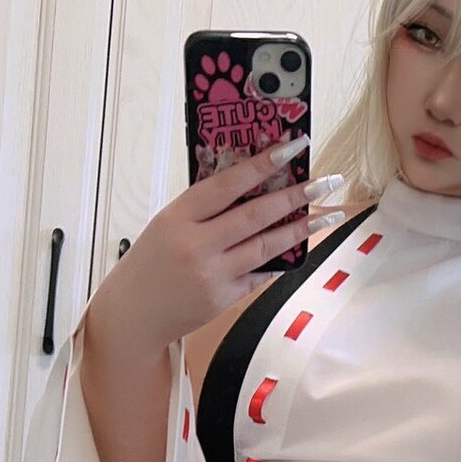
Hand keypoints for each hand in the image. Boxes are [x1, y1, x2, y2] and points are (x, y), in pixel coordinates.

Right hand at [91, 133, 338, 360]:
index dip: (262, 164)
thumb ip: (204, 206)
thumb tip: (250, 183)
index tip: (291, 148)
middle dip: (295, 196)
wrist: (134, 313)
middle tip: (324, 182)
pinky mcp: (225, 298)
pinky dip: (279, 258)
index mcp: (178, 216)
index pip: (227, 184)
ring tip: (327, 215)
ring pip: (266, 245)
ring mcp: (213, 275)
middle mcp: (197, 245)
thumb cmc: (151, 261)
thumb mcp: (168, 223)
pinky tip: (299, 247)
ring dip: (300, 229)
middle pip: (255, 215)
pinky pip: (260, 273)